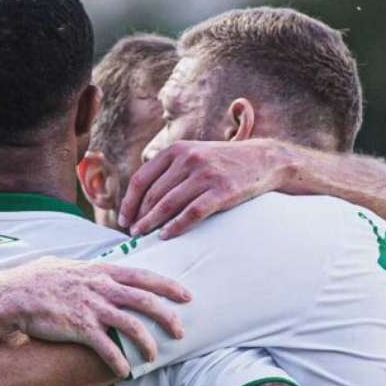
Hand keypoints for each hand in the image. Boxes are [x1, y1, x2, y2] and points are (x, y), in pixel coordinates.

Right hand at [0, 256, 189, 377]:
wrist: (15, 294)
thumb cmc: (38, 279)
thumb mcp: (68, 266)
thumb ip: (89, 269)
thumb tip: (99, 268)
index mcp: (101, 271)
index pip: (143, 276)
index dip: (168, 286)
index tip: (187, 296)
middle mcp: (101, 287)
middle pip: (145, 300)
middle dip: (167, 316)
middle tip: (181, 331)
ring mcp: (91, 307)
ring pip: (131, 325)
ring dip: (147, 343)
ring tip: (154, 356)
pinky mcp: (79, 327)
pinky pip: (107, 347)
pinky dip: (119, 360)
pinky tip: (125, 371)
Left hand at [118, 139, 296, 238]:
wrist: (262, 160)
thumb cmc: (220, 163)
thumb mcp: (192, 155)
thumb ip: (167, 170)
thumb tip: (138, 199)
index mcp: (176, 150)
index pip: (141, 179)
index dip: (129, 202)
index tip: (123, 219)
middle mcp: (188, 159)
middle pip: (152, 194)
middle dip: (139, 216)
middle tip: (133, 232)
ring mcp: (205, 174)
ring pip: (168, 204)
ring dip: (152, 223)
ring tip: (143, 235)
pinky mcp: (222, 190)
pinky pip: (192, 213)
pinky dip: (176, 226)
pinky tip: (166, 236)